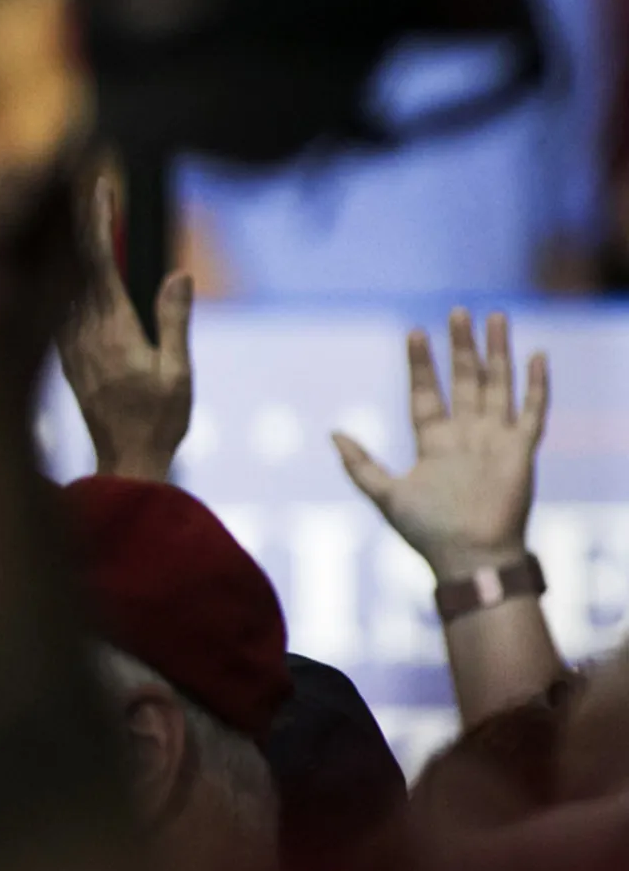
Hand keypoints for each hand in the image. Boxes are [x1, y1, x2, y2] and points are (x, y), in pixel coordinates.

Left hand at [57, 176, 192, 481]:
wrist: (123, 461)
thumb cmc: (158, 421)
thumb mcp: (177, 372)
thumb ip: (174, 320)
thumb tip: (179, 273)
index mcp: (111, 327)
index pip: (99, 259)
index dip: (98, 219)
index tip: (101, 185)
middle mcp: (80, 329)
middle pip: (69, 260)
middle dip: (73, 218)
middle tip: (75, 179)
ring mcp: (66, 341)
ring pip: (54, 279)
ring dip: (59, 242)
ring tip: (64, 205)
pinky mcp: (62, 354)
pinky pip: (51, 303)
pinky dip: (53, 274)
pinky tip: (55, 260)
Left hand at [333, 309, 546, 580]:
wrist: (470, 559)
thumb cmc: (428, 533)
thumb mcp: (385, 495)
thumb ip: (359, 465)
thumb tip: (333, 433)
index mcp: (434, 443)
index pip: (426, 393)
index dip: (421, 364)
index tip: (414, 332)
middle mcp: (466, 436)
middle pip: (465, 380)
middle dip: (462, 347)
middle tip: (458, 312)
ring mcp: (495, 441)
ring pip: (498, 385)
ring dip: (497, 352)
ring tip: (495, 317)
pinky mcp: (522, 451)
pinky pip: (532, 412)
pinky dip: (536, 385)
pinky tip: (537, 356)